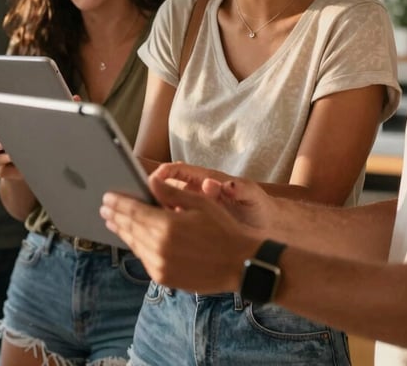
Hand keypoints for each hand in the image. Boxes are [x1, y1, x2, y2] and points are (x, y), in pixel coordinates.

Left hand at [100, 171, 259, 292]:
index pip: (133, 211)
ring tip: (114, 222)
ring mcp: (160, 266)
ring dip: (123, 231)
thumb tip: (149, 181)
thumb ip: (170, 192)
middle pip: (130, 228)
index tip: (107, 197)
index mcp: (166, 226)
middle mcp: (159, 248)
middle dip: (116, 216)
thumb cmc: (223, 229)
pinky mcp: (164, 278)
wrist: (240, 264)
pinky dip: (136, 246)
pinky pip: (144, 258)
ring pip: (134, 244)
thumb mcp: (199, 203)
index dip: (118, 203)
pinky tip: (133, 238)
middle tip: (105, 208)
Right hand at [151, 162, 270, 228]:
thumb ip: (238, 189)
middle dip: (152, 193)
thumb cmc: (258, 207)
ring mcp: (192, 208)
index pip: (178, 170)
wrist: (265, 227)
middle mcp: (196, 192)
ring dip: (155, 211)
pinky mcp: (192, 222)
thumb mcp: (251, 196)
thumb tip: (222, 185)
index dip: (163, 173)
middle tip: (140, 202)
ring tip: (144, 220)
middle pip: (166, 187)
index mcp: (206, 180)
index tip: (152, 181)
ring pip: (166, 206)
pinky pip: (172, 222)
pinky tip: (158, 235)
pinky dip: (164, 226)